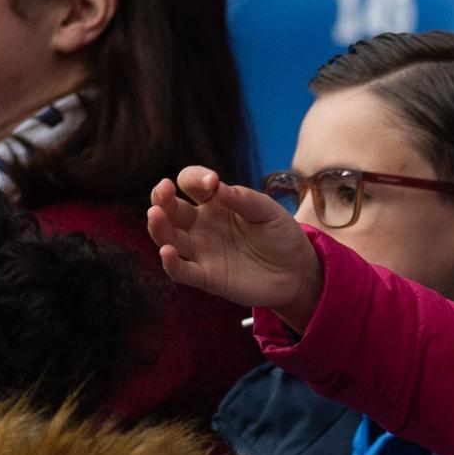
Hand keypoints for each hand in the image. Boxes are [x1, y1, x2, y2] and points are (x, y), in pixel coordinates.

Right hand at [145, 167, 323, 328]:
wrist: (297, 272)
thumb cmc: (281, 236)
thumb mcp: (269, 212)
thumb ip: (245, 199)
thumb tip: (219, 187)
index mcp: (215, 203)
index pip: (191, 183)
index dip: (195, 178)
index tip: (212, 181)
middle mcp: (201, 225)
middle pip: (171, 209)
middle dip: (162, 197)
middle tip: (164, 189)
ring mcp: (201, 250)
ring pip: (168, 237)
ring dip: (159, 226)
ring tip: (155, 214)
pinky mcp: (206, 276)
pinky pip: (181, 271)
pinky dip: (170, 263)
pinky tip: (166, 252)